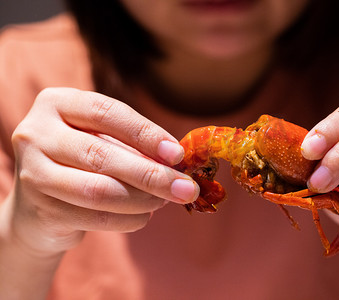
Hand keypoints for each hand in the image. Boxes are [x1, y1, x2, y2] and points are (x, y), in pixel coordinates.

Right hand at [2, 87, 198, 256]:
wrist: (37, 207)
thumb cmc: (80, 164)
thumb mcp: (100, 141)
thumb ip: (131, 145)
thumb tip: (176, 160)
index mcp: (55, 103)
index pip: (106, 112)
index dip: (146, 133)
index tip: (177, 154)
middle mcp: (36, 133)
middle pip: (103, 154)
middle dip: (152, 174)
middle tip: (187, 188)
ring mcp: (32, 172)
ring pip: (100, 190)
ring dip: (143, 199)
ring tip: (164, 201)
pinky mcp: (39, 210)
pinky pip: (96, 218)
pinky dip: (129, 219)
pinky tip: (144, 216)